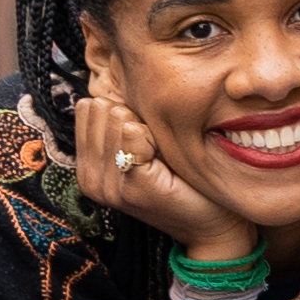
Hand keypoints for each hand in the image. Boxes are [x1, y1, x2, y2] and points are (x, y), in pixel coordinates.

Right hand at [74, 83, 255, 263]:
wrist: (213, 223)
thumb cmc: (182, 177)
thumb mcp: (144, 144)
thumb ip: (122, 118)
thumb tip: (111, 76)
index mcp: (86, 166)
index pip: (89, 105)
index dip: (125, 113)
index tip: (145, 141)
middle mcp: (89, 178)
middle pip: (102, 107)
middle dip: (135, 118)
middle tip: (156, 151)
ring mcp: (108, 186)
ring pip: (118, 116)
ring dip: (148, 128)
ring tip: (162, 158)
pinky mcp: (133, 187)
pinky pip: (134, 132)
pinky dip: (157, 139)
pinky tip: (169, 164)